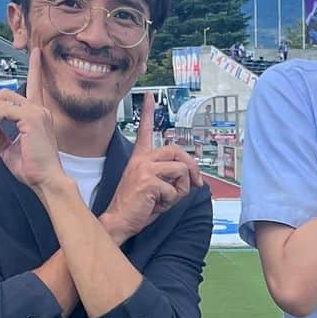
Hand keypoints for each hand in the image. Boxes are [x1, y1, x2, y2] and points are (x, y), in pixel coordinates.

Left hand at [0, 49, 63, 189]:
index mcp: (38, 114)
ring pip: (0, 100)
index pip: (36, 85)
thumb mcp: (9, 148)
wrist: (45, 180)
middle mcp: (40, 109)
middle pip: (4, 93)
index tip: (35, 51)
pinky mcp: (31, 118)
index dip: (34, 68)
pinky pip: (0, 112)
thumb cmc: (31, 168)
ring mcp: (37, 112)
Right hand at [100, 92, 202, 241]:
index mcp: (140, 158)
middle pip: (177, 150)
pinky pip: (175, 188)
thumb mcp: (157, 186)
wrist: (119, 221)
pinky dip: (172, 200)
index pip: (146, 130)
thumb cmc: (138, 206)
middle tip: (197, 184)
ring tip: (166, 198)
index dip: (149, 112)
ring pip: (181, 169)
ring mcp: (144, 168)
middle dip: (192, 168)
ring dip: (181, 189)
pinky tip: (156, 205)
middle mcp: (141, 159)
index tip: (150, 95)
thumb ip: (170, 175)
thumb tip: (194, 176)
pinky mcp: (148, 180)